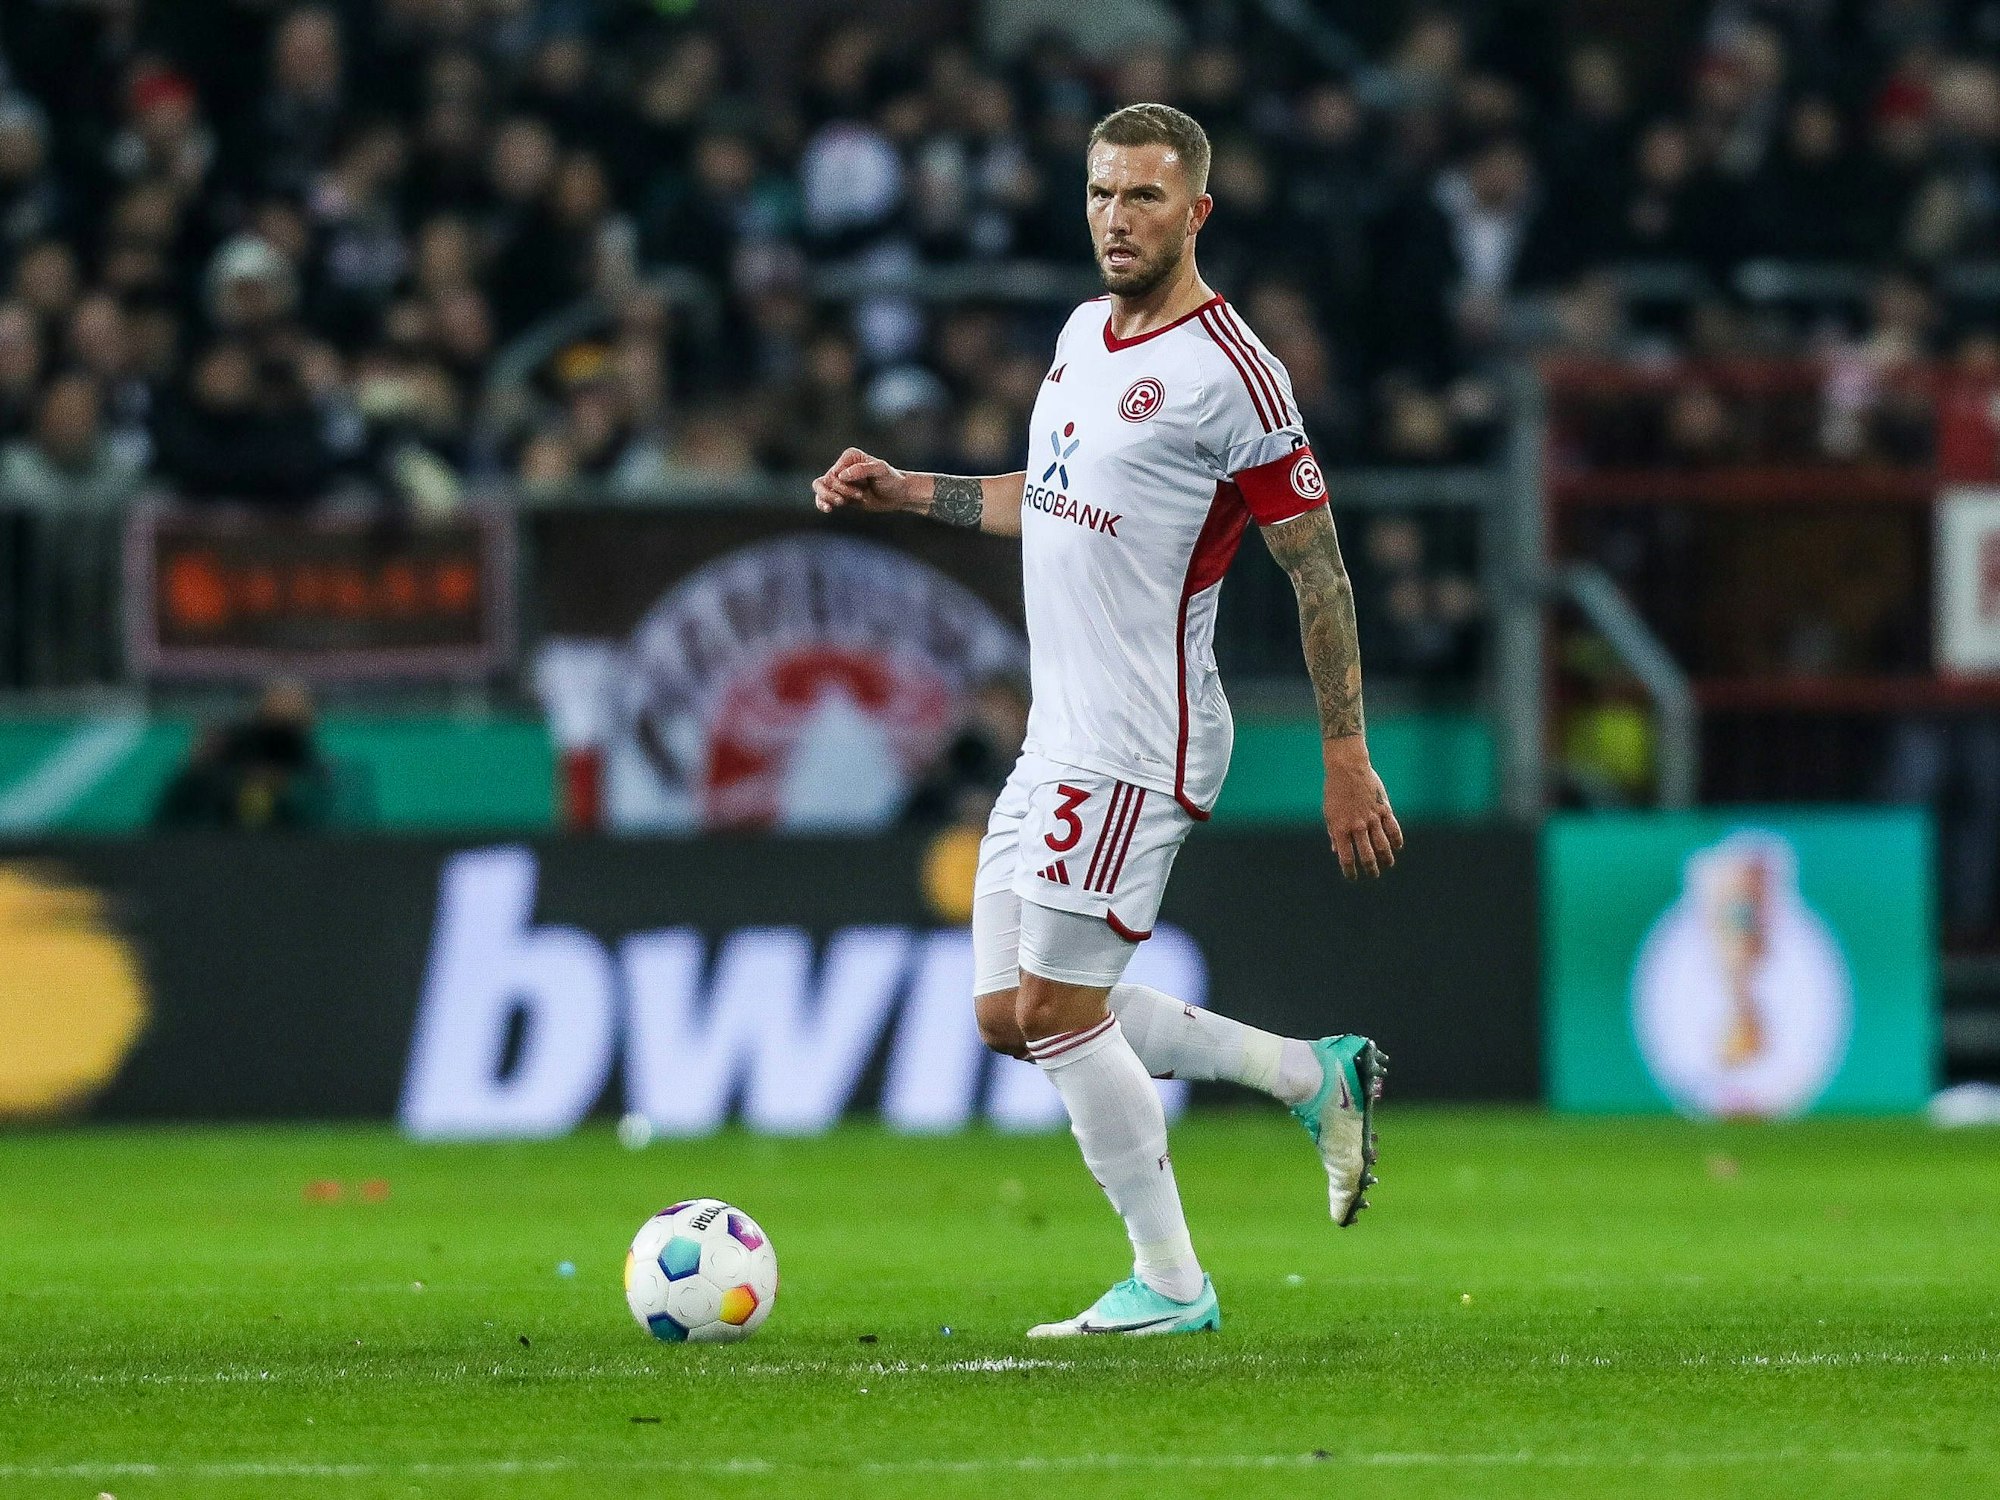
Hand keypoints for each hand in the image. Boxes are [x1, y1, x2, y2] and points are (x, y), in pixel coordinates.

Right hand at [812, 448, 921, 514]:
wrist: (898, 495)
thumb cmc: (891, 480)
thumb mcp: (881, 471)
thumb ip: (863, 469)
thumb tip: (842, 475)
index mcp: (850, 457)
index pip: (834, 473)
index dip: (842, 486)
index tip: (860, 492)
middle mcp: (843, 467)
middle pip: (824, 480)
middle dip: (836, 492)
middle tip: (851, 500)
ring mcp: (841, 481)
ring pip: (820, 488)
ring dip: (826, 498)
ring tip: (840, 504)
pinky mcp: (842, 494)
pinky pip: (824, 498)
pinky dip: (822, 503)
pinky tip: (827, 509)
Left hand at [1322, 738, 1402, 879]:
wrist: (1347, 767)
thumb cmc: (1335, 791)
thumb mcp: (1329, 813)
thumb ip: (1334, 833)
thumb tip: (1336, 851)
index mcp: (1340, 828)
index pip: (1346, 858)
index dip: (1350, 871)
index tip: (1353, 877)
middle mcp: (1356, 826)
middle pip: (1367, 856)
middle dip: (1371, 869)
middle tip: (1373, 874)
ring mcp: (1372, 818)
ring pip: (1383, 846)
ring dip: (1386, 859)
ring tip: (1387, 864)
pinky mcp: (1384, 809)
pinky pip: (1393, 829)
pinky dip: (1397, 841)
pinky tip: (1397, 847)